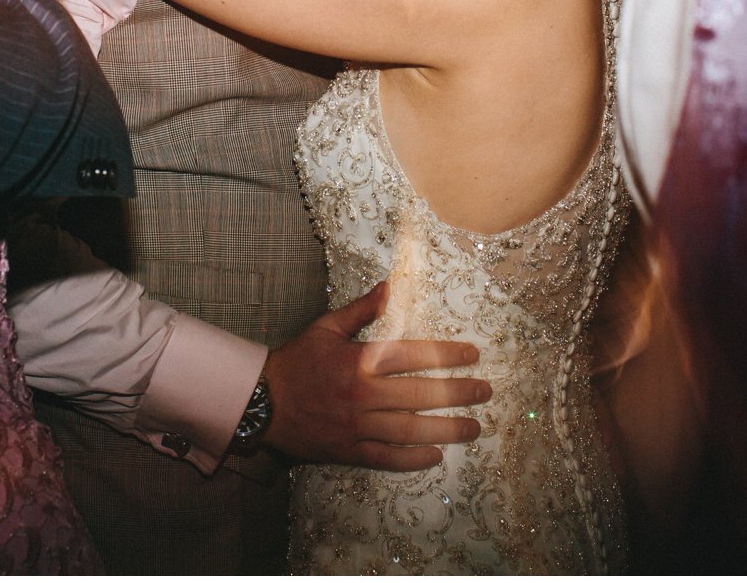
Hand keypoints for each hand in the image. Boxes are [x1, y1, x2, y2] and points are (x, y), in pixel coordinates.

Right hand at [263, 282, 489, 470]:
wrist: (262, 403)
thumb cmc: (297, 361)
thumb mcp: (326, 327)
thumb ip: (361, 310)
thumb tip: (390, 286)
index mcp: (359, 361)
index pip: (413, 355)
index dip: (446, 354)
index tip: (472, 355)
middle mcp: (362, 394)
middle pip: (420, 394)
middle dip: (457, 393)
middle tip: (484, 392)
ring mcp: (356, 426)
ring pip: (409, 430)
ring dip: (445, 429)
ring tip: (473, 427)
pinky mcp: (348, 451)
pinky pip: (386, 458)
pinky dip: (412, 459)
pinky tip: (435, 455)